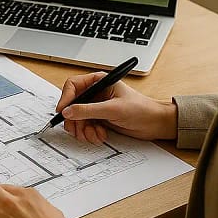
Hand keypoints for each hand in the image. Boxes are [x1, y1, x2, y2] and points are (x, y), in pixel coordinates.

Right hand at [57, 72, 176, 143]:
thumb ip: (88, 110)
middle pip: (73, 105)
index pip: (73, 85)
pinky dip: (90, 133)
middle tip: (77, 130)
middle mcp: (96, 93)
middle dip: (74, 119)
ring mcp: (97, 107)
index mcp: (99, 82)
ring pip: (77, 118)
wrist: (155, 124)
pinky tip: (100, 135)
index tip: (63, 111)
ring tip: (94, 134)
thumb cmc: (141, 109)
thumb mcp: (113, 109)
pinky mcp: (99, 119)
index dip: (66, 98)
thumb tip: (68, 111)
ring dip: (83, 129)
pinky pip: (85, 126)